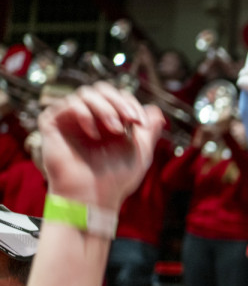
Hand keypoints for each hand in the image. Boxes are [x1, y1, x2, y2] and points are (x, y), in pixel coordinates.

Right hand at [38, 83, 162, 210]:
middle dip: (119, 102)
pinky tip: (94, 134)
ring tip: (115, 129)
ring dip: (106, 108)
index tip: (140, 122)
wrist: (93, 196)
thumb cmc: (115, 179)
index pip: (118, 97)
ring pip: (86, 94)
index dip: (130, 104)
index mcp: (108, 122)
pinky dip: (84, 114)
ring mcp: (70, 120)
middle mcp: (89, 118)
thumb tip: (157, 112)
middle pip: (102, 90)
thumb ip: (149, 131)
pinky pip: (67, 104)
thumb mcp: (140, 153)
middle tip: (130, 119)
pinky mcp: (53, 123)